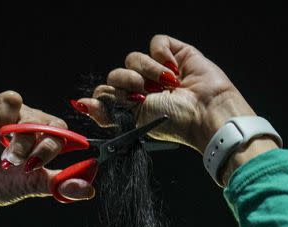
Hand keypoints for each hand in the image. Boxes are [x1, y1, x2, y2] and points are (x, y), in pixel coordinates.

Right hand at [0, 90, 94, 208]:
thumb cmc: (6, 183)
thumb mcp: (37, 185)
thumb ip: (62, 184)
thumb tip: (89, 190)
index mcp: (40, 131)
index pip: (57, 126)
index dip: (51, 143)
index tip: (38, 164)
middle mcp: (22, 119)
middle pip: (35, 116)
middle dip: (29, 142)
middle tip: (18, 163)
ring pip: (13, 102)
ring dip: (11, 131)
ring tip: (3, 155)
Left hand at [72, 34, 258, 153]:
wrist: (204, 112)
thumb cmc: (176, 123)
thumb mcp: (135, 121)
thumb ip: (109, 111)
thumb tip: (82, 105)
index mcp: (133, 106)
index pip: (106, 93)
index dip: (103, 96)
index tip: (102, 102)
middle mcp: (143, 88)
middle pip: (116, 74)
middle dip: (126, 83)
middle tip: (143, 93)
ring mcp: (157, 71)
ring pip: (133, 59)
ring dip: (147, 71)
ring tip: (167, 84)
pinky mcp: (174, 54)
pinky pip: (156, 43)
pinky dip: (162, 55)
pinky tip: (174, 70)